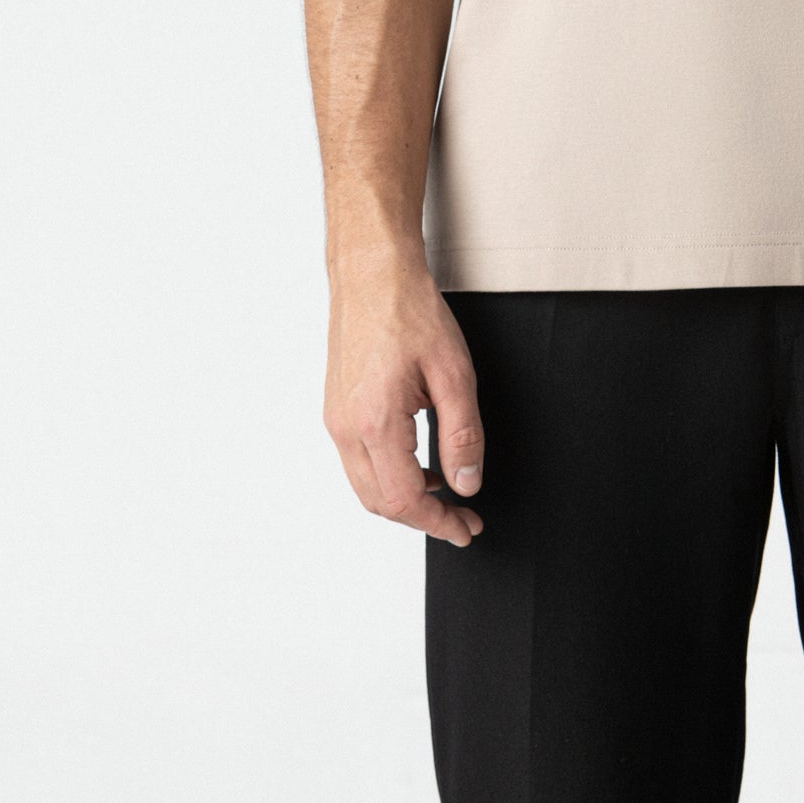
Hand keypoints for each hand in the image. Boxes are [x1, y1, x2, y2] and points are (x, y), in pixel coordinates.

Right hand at [326, 241, 484, 545]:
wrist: (371, 273)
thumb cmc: (410, 311)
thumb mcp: (454, 373)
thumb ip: (463, 435)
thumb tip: (467, 484)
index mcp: (375, 421)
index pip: (404, 499)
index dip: (438, 523)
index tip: (466, 529)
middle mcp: (347, 426)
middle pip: (380, 503)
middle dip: (423, 519)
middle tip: (463, 519)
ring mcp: (336, 419)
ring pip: (367, 486)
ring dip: (405, 500)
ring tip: (447, 493)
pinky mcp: (336, 409)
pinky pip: (360, 462)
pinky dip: (390, 476)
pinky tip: (421, 465)